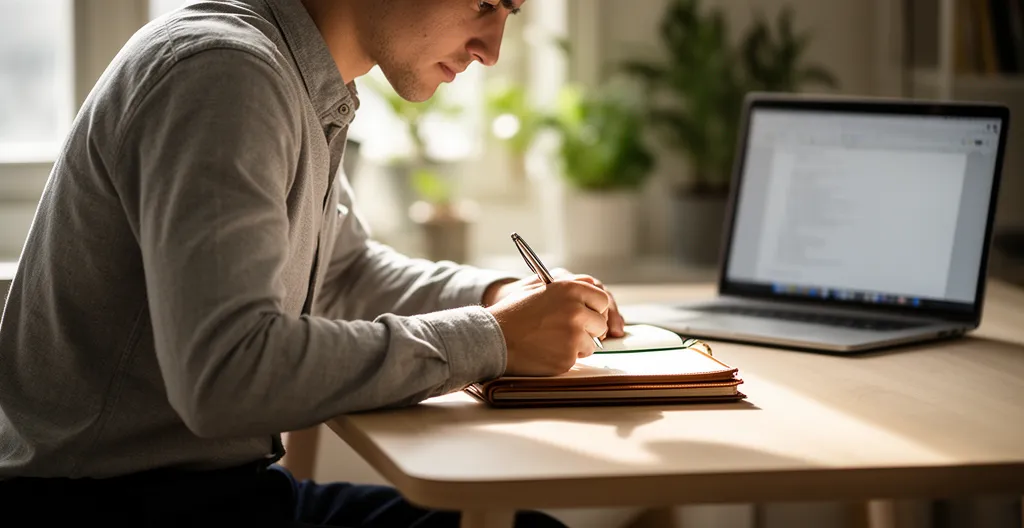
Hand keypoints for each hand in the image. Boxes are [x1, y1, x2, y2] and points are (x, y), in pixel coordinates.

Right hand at [487, 280, 610, 375]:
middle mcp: (576, 311)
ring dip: (577, 345)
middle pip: (600, 324)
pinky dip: (564, 357)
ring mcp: (573, 336)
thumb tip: (590, 289)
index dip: (594, 309)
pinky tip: (546, 351)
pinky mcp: (568, 357)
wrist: (493, 338)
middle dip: (589, 329)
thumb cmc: (513, 313)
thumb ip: (567, 287)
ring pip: (591, 344)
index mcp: (570, 290)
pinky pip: (576, 359)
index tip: (587, 314)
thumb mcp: (538, 288)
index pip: (602, 300)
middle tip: (569, 331)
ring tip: (552, 341)